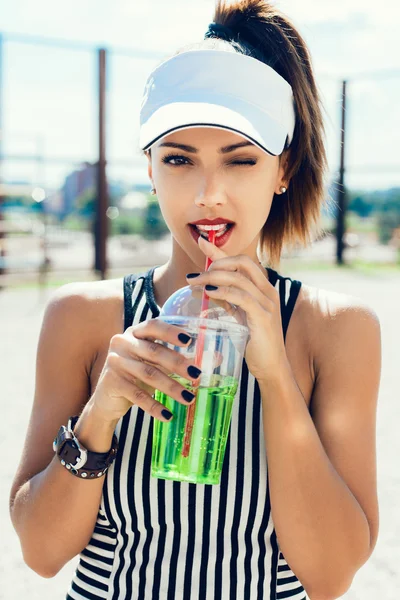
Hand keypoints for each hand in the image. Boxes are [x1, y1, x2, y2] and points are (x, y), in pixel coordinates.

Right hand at [91, 320, 202, 422]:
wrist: (106, 400)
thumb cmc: (137, 375)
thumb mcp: (156, 364)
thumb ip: (181, 358)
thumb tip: (218, 358)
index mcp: (135, 332)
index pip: (153, 326)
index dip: (171, 332)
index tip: (190, 341)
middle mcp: (122, 342)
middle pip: (155, 352)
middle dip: (178, 364)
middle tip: (198, 375)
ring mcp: (115, 362)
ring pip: (149, 374)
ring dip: (171, 387)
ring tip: (189, 398)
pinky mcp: (112, 382)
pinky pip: (137, 395)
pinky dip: (155, 406)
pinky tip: (168, 415)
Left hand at [186, 235, 289, 383]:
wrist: (271, 368)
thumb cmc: (254, 343)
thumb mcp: (239, 316)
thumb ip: (228, 300)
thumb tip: (207, 287)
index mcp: (263, 289)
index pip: (242, 261)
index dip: (221, 250)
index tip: (201, 241)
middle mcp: (268, 291)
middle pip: (243, 262)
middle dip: (216, 262)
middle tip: (196, 274)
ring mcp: (268, 303)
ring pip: (239, 278)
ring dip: (213, 276)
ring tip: (194, 282)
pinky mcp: (264, 317)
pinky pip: (242, 297)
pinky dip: (223, 291)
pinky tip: (209, 292)